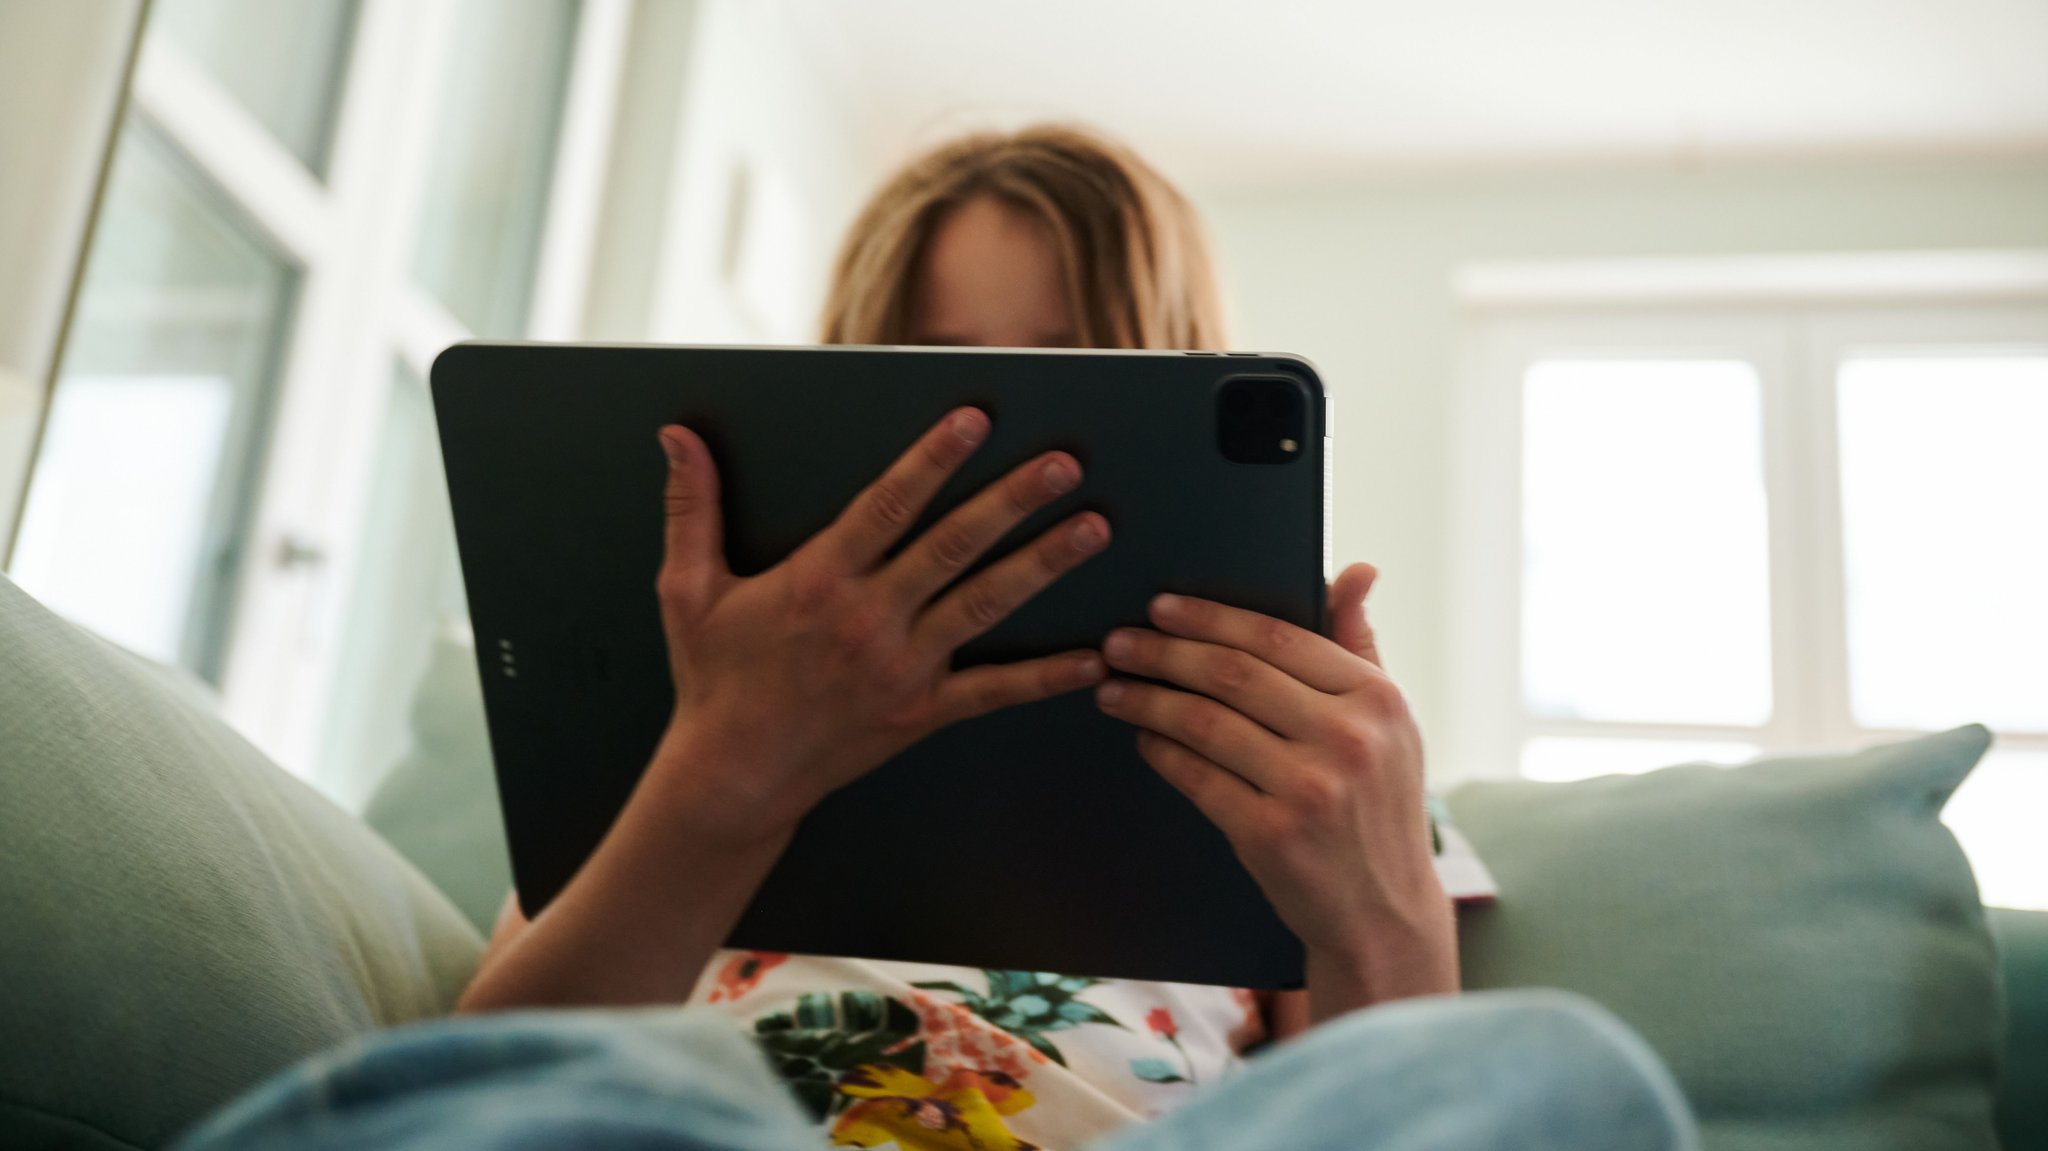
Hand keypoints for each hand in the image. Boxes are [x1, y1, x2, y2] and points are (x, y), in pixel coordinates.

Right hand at [651, 407, 1110, 837]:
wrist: (732, 778)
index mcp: (818, 580)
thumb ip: (692, 509)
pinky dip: (1045, 677)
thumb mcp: (688, 590)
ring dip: (1042, 564)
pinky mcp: (922, 712)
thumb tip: (676, 435)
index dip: (933, 458)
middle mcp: (868, 619)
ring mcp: (901, 668)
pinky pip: (993, 692)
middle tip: (1065, 463)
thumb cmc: (714, 679)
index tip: (976, 419)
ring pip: (984, 604)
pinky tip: (1092, 657)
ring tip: (1093, 528)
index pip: (888, 504)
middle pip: (953, 546)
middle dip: (1012, 500)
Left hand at [1093, 564, 1455, 1018]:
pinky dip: (1161, 752)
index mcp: (1378, 699)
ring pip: (1205, 722)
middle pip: (1233, 673)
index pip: (1278, 637)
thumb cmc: (1377, 808)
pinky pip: (1196, 777)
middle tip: (1117, 641)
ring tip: (1113, 687)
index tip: (1161, 605)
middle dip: (1164, 651)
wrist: (1384, 915)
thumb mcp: (1390, 726)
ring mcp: (1311, 788)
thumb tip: (1356, 569)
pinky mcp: (1271, 835)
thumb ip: (1362, 646)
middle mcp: (1349, 738)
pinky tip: (1142, 738)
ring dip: (1148, 699)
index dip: (1210, 617)